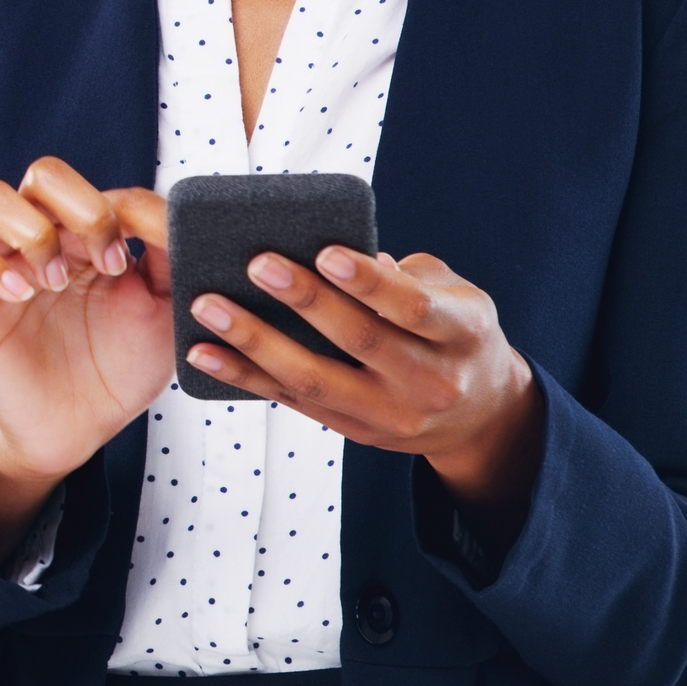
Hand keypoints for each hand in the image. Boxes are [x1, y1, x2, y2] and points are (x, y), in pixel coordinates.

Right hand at [0, 161, 171, 566]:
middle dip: (79, 207)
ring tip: (55, 281)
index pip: (99, 187)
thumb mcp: (164, 310)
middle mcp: (44, 239)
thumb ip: (171, 256)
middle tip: (106, 264)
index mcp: (89, 234)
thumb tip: (172, 212)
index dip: (121, 213)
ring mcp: (2, 265)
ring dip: (30, 231)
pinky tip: (19, 295)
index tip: (134, 263)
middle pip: (43, 173)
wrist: (83, 429)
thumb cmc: (122, 366)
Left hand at [185, 247, 544, 549]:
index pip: (414, 307)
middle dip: (305, 301)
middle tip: (257, 264)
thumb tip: (336, 253)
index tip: (325, 252)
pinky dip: (246, 377)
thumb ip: (402, 274)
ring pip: (316, 380)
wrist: (481, 413)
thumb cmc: (455, 329)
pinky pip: (295, 403)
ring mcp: (392, 415)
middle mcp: (431, 380)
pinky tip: (205, 354)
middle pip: (361, 341)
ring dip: (257, 343)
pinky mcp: (358, 433)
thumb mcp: (456, 294)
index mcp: (462, 333)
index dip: (369, 282)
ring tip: (210, 308)